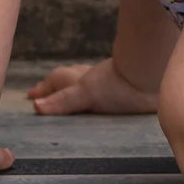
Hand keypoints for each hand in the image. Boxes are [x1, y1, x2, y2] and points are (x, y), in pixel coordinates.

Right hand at [27, 58, 158, 114]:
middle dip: (56, 85)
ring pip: (87, 80)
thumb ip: (63, 101)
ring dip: (76, 85)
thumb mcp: (86, 93)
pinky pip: (107, 88)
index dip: (44, 89)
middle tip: (44, 92)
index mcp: (80, 81)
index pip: (56, 82)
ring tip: (70, 92)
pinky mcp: (127, 89)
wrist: (152, 77)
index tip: (31, 96)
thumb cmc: (119, 84)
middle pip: (69, 78)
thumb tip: (36, 107)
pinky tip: (105, 96)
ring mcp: (110, 81)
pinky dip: (99, 91)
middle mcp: (93, 78)